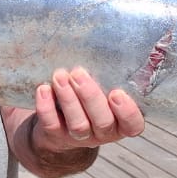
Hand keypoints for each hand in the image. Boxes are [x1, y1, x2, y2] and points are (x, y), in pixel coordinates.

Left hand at [21, 67, 144, 176]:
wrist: (58, 122)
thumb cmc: (90, 96)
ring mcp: (80, 137)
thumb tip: (121, 40)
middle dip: (90, 96)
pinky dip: (47, 107)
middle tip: (78, 73)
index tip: (117, 92)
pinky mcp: (56, 136)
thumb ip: (112, 74)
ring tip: (59, 76)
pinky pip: (52, 125)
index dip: (127, 112)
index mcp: (120, 121)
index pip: (133, 125)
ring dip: (69, 99)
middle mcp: (103, 132)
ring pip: (78, 124)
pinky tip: (43, 89)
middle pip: (103, 122)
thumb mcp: (105, 86)